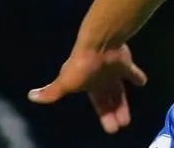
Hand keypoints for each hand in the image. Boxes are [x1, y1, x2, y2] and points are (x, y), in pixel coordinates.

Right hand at [28, 44, 146, 132]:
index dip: (104, 116)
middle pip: (109, 99)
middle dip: (114, 112)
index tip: (112, 129)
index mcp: (88, 85)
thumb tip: (30, 96)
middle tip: (121, 125)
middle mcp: (101, 79)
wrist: (99, 44)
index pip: (98, 104)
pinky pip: (132, 73)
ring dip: (123, 103)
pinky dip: (137, 77)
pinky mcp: (124, 63)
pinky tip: (142, 82)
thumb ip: (51, 92)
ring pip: (119, 90)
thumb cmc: (81, 65)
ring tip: (128, 117)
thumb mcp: (65, 82)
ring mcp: (113, 71)